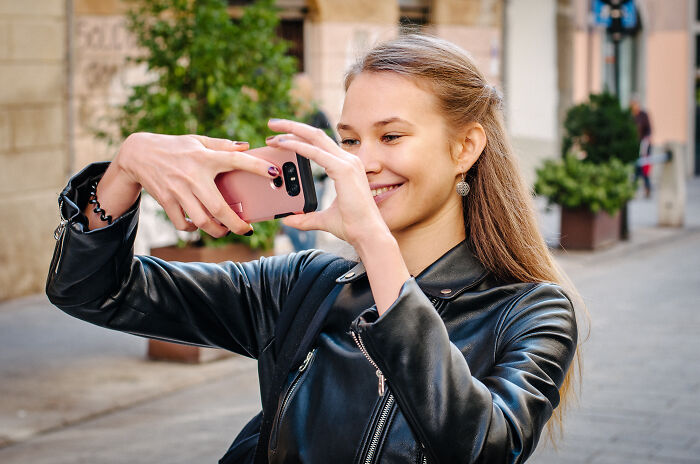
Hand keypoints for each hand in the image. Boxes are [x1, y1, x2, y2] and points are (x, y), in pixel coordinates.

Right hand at [113, 133, 277, 236]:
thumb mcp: (198, 141)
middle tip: (248, 230)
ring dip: (218, 231)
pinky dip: (194, 228)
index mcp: (204, 158)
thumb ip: (222, 146)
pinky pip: (183, 223)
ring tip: (226, 230)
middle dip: (237, 224)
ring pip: (203, 221)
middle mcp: (193, 176)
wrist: (137, 154)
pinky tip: (201, 225)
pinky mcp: (166, 202)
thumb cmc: (174, 147)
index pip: (236, 161)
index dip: (256, 167)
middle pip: (219, 208)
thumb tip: (246, 147)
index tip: (274, 174)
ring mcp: (179, 191)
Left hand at [265, 119, 388, 245]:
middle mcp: (348, 160)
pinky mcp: (344, 170)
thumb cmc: (353, 226)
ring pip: (315, 137)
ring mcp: (347, 163)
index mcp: (345, 167)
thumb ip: (306, 218)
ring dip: (292, 132)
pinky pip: (316, 153)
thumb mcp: (324, 219)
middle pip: (316, 135)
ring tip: (273, 132)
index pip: (320, 144)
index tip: (280, 138)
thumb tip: (288, 220)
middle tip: (272, 125)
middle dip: (293, 127)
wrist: (368, 235)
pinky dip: (298, 146)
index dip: (300, 137)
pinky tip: (282, 144)